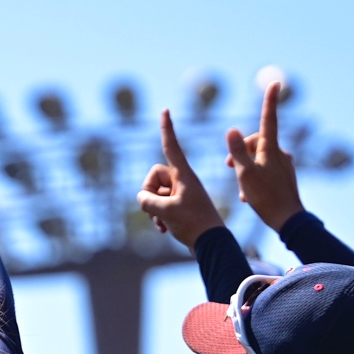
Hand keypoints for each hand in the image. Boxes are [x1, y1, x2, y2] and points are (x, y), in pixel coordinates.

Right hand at [138, 110, 226, 248]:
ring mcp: (180, 193)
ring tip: (163, 223)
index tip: (166, 110)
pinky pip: (160, 205)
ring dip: (153, 209)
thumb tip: (142, 198)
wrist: (211, 243)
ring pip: (155, 193)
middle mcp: (182, 181)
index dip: (167, 129)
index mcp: (183, 175)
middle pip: (154, 176)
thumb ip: (148, 201)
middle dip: (149, 193)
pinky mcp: (180, 205)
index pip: (171, 147)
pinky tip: (163, 229)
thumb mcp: (166, 211)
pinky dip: (158, 216)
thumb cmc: (193, 224)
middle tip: (155, 210)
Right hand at [225, 83, 304, 230]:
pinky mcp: (285, 177)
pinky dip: (255, 179)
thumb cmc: (265, 197)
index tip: (275, 83)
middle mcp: (280, 153)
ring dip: (246, 169)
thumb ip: (237, 152)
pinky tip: (250, 196)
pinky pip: (265, 171)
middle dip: (241, 151)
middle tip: (228, 167)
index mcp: (271, 149)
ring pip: (259, 158)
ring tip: (242, 189)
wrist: (288, 220)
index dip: (270, 100)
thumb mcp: (245, 174)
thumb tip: (231, 130)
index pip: (269, 118)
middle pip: (257, 142)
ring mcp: (284, 165)